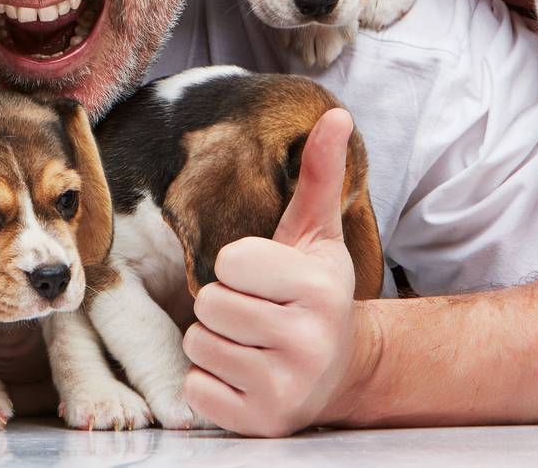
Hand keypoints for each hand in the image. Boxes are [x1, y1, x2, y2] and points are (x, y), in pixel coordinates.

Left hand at [181, 107, 368, 436]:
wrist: (341, 370)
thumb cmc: (313, 292)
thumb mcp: (316, 234)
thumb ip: (319, 175)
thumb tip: (336, 115)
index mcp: (319, 288)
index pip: (230, 262)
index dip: (237, 265)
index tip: (263, 276)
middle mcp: (310, 341)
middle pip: (209, 305)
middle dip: (223, 305)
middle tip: (255, 312)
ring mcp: (288, 386)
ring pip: (199, 346)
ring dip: (214, 342)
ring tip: (251, 342)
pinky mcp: (263, 422)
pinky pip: (196, 390)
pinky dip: (210, 383)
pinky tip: (245, 374)